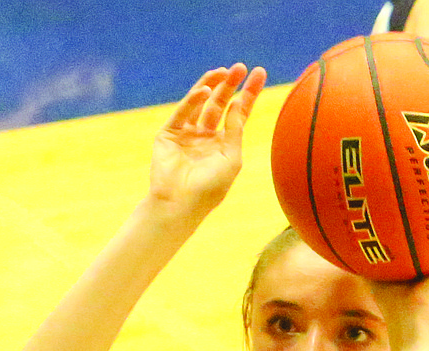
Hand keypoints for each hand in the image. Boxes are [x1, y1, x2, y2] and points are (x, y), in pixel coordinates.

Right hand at [148, 64, 266, 216]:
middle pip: (220, 104)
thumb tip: (238, 102)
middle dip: (230, 85)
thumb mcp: (231, 158)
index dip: (249, 94)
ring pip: (200, 102)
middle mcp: (204, 137)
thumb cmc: (209, 188)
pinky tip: (206, 92)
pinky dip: (194, 100)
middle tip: (241, 67)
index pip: (237, 114)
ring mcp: (186, 134)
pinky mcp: (169, 134)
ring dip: (212, 85)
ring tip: (224, 71)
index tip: (259, 73)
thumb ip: (235, 129)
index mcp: (222, 145)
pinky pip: (183, 111)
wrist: (179, 204)